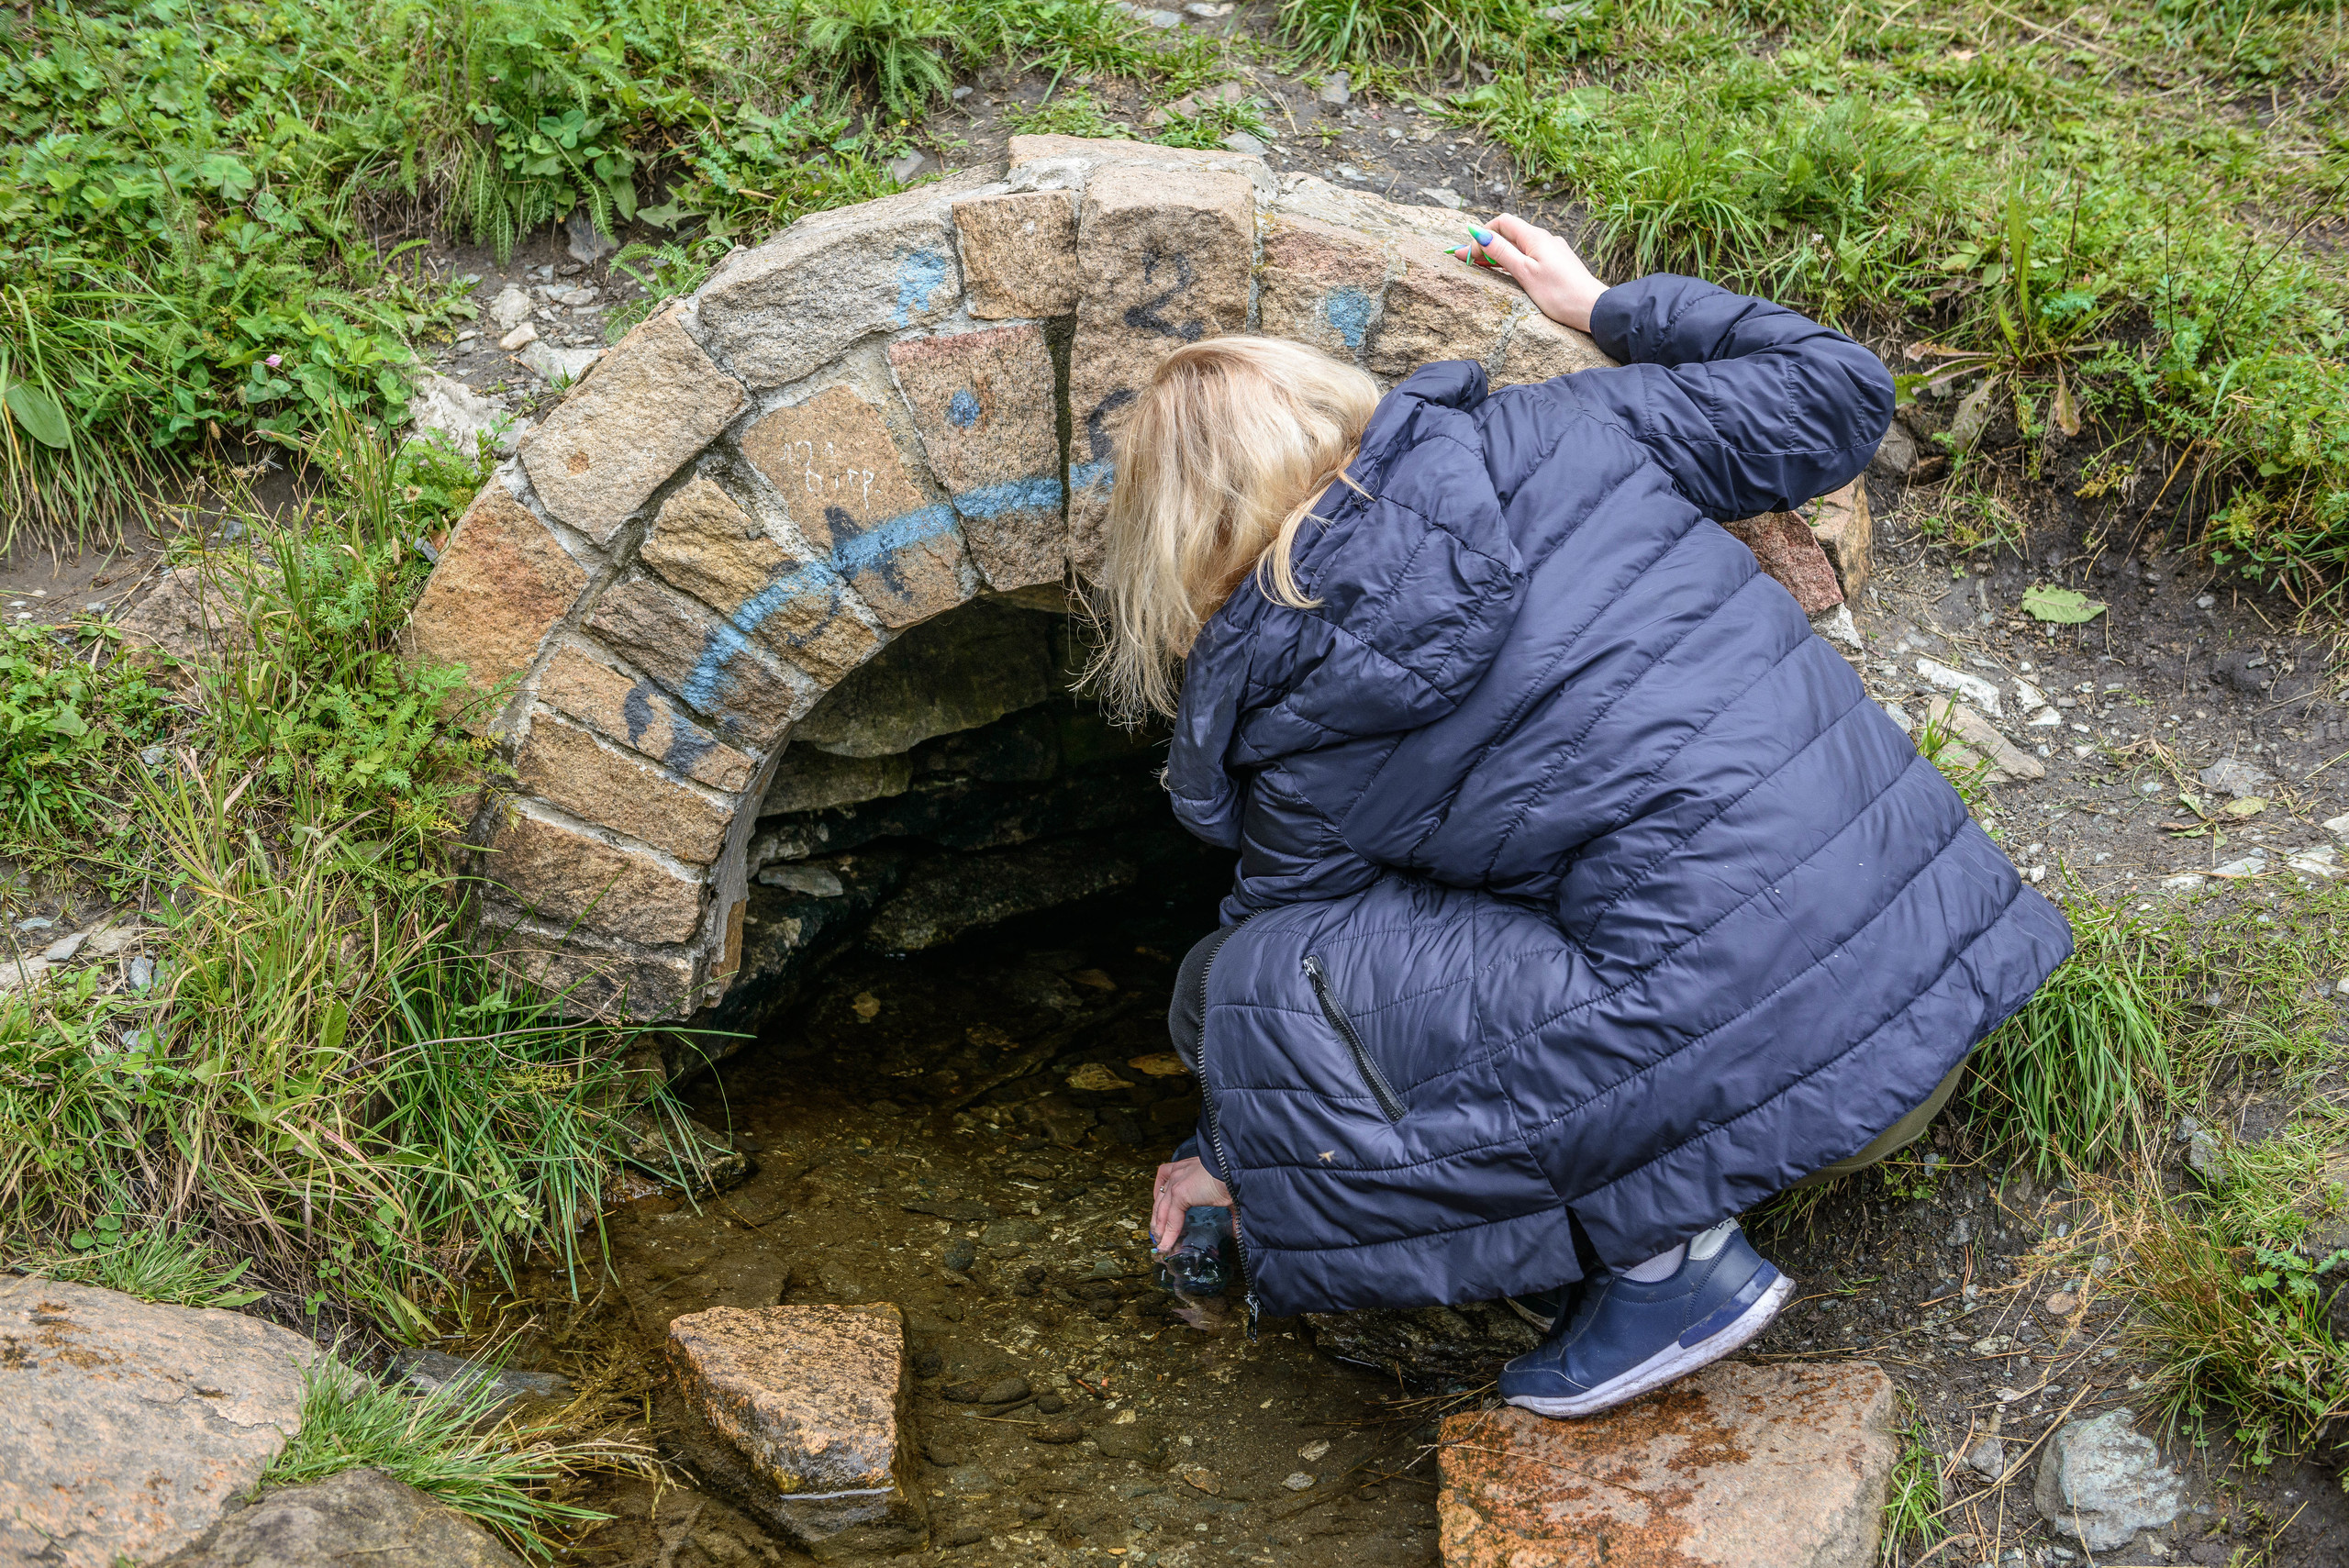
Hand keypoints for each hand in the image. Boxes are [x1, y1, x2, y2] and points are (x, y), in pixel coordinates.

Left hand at [1150, 1157, 1231, 1254]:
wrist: (1236, 1168)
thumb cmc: (1236, 1176)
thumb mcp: (1226, 1190)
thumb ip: (1229, 1211)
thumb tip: (1237, 1232)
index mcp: (1188, 1167)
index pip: (1166, 1181)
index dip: (1161, 1199)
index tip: (1161, 1214)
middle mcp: (1179, 1171)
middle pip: (1160, 1198)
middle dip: (1157, 1217)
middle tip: (1157, 1232)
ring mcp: (1177, 1181)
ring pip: (1161, 1209)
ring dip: (1160, 1228)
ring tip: (1160, 1243)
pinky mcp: (1180, 1193)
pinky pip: (1171, 1219)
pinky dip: (1169, 1234)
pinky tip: (1168, 1244)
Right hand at [1453, 215, 1607, 333]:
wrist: (1593, 309)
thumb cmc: (1559, 294)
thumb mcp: (1525, 272)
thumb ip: (1502, 252)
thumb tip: (1480, 233)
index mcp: (1535, 237)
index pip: (1502, 223)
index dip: (1482, 234)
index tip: (1467, 253)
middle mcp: (1545, 239)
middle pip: (1509, 234)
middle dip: (1486, 245)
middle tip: (1466, 261)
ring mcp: (1552, 251)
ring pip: (1519, 246)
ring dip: (1498, 254)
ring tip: (1481, 267)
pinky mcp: (1558, 264)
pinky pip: (1530, 256)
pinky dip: (1514, 261)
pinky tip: (1508, 273)